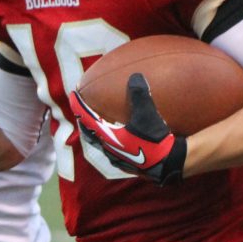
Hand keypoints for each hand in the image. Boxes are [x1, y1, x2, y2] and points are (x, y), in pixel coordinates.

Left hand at [68, 73, 185, 185]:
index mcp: (108, 137)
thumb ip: (140, 95)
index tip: (73, 95)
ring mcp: (119, 159)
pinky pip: (114, 150)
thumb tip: (136, 76)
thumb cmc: (156, 142)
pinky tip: (122, 137)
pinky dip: (112, 140)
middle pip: (90, 133)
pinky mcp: (129, 165)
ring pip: (102, 144)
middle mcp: (110, 150)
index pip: (87, 118)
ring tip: (99, 123)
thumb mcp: (148, 115)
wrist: (170, 165)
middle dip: (85, 120)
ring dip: (98, 132)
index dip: (78, 105)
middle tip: (82, 110)